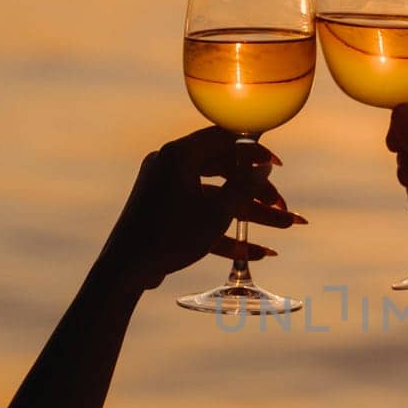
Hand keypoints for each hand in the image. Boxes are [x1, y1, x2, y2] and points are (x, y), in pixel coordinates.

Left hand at [96, 126, 305, 291]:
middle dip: (257, 192)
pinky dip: (225, 230)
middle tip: (283, 205)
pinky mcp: (164, 212)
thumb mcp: (216, 211)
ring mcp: (166, 188)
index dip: (254, 150)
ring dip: (249, 214)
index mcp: (180, 154)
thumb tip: (266, 164)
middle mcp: (170, 164)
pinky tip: (255, 253)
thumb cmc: (170, 236)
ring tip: (283, 228)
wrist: (124, 269)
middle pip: (224, 170)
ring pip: (217, 196)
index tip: (277, 165)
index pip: (224, 138)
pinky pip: (200, 214)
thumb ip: (245, 185)